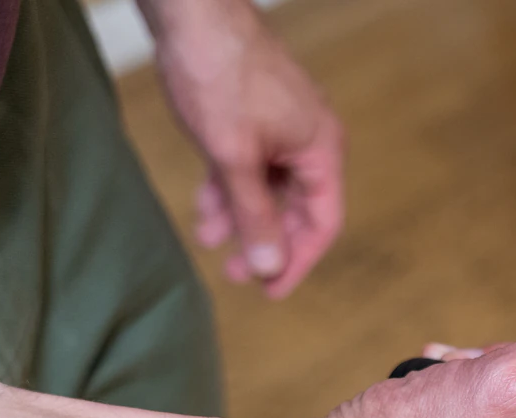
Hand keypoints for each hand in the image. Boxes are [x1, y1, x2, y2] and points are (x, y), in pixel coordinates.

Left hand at [142, 0, 344, 297]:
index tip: (270, 291)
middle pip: (296, 208)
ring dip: (241, 216)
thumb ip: (254, 215)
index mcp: (321, 151)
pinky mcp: (257, 113)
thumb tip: (271, 265)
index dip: (298, 261)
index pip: (323, 223)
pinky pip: (252, 163)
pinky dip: (230, 187)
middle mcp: (310, 141)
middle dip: (265, 241)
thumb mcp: (234, 157)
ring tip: (211, 239)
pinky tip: (206, 206)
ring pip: (268, 187)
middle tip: (237, 274)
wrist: (193, 9)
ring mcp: (284, 126)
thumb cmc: (219, 73)